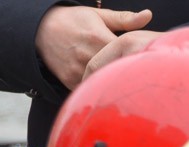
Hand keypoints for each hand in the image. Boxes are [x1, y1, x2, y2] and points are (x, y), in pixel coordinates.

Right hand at [35, 6, 152, 89]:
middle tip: (141, 75)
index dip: (138, 58)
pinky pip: (89, 89)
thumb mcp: (99, 15)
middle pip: (117, 71)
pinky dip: (98, 89)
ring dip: (114, 83)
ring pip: (103, 82)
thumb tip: (148, 15)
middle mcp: (88, 55)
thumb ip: (125, 19)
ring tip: (126, 83)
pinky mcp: (70, 81)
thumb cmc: (75, 20)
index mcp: (100, 38)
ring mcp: (78, 69)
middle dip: (128, 73)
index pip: (127, 54)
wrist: (40, 29)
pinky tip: (108, 87)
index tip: (147, 60)